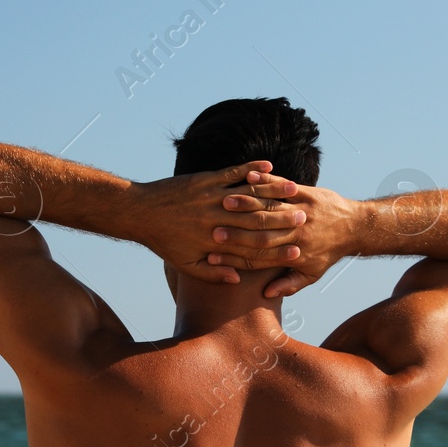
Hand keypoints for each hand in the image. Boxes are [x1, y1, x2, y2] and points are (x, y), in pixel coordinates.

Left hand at [131, 161, 307, 283]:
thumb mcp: (187, 266)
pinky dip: (252, 169)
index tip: (298, 252)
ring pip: (250, 193)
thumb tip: (237, 280)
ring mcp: (213, 196)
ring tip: (295, 189)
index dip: (277, 250)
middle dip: (284, 218)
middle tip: (307, 218)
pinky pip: (234, 172)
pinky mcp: (206, 179)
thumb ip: (213, 275)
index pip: (253, 248)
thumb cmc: (164, 242)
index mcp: (216, 243)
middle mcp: (218, 219)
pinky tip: (268, 166)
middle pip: (258, 219)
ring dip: (274, 190)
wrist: (140, 212)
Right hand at [208, 175, 356, 296]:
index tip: (214, 256)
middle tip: (212, 230)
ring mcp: (303, 211)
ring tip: (224, 201)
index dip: (235, 258)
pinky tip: (248, 176)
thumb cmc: (329, 252)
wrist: (355, 227)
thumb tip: (267, 294)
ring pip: (269, 208)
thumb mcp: (311, 274)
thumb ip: (289, 284)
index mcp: (294, 254)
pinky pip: (284, 186)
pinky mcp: (308, 193)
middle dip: (235, 232)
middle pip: (261, 233)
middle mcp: (297, 233)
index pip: (259, 258)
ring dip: (246, 204)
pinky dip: (266, 181)